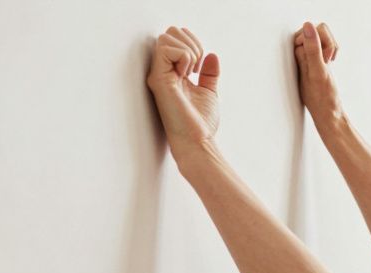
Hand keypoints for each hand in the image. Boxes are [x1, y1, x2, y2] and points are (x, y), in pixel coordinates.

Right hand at [146, 26, 219, 149]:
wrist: (198, 141)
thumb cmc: (200, 123)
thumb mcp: (209, 92)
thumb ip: (209, 74)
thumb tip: (212, 55)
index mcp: (172, 73)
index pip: (176, 38)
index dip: (194, 43)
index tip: (201, 67)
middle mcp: (162, 71)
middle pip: (169, 32)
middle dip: (191, 43)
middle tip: (197, 67)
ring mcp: (158, 75)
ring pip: (166, 37)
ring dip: (188, 50)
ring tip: (191, 72)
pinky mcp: (158, 79)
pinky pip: (167, 49)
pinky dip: (184, 57)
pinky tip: (186, 76)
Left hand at [292, 21, 343, 129]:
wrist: (329, 114)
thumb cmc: (323, 98)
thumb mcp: (319, 72)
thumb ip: (313, 49)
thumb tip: (308, 25)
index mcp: (296, 53)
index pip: (310, 29)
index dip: (322, 41)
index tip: (325, 59)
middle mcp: (299, 52)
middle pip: (317, 30)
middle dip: (328, 43)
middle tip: (328, 61)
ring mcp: (308, 55)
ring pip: (322, 36)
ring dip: (331, 47)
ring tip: (329, 62)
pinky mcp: (316, 59)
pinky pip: (325, 44)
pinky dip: (332, 51)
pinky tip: (330, 62)